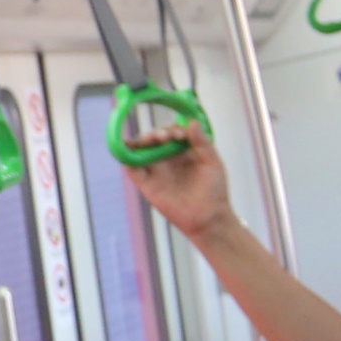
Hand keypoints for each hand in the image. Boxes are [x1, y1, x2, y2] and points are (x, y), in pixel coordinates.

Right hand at [122, 121, 232, 239]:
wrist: (208, 218)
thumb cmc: (214, 190)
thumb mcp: (212, 161)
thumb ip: (202, 142)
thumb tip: (190, 122)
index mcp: (182, 151)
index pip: (171, 132)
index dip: (172, 129)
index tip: (180, 134)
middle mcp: (167, 159)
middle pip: (153, 139)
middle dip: (156, 133)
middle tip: (165, 137)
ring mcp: (156, 171)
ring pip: (141, 150)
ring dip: (142, 141)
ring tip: (152, 140)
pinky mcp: (147, 185)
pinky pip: (132, 169)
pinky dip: (127, 158)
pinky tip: (129, 150)